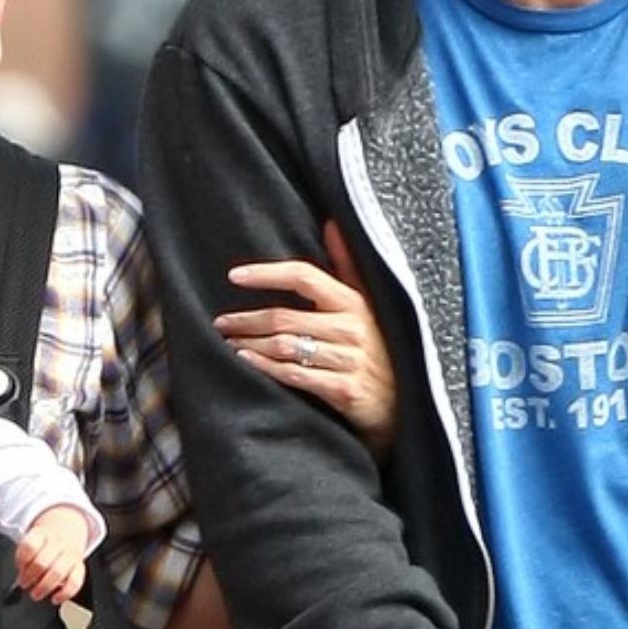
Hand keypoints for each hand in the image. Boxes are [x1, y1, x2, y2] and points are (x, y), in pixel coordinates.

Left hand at [16, 505, 89, 605]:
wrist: (67, 531)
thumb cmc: (44, 544)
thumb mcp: (31, 542)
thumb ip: (24, 558)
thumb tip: (20, 579)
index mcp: (41, 535)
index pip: (30, 546)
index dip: (22, 560)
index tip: (19, 568)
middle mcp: (58, 543)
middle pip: (42, 561)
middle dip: (30, 576)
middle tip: (24, 584)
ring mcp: (70, 555)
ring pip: (58, 572)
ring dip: (44, 586)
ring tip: (36, 594)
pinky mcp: (79, 567)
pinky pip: (75, 582)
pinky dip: (65, 593)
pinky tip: (55, 598)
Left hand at [218, 222, 399, 457]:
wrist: (406, 404)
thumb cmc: (382, 349)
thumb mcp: (371, 305)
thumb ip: (347, 266)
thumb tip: (331, 224)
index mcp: (355, 302)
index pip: (304, 276)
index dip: (266, 274)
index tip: (234, 276)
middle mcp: (352, 328)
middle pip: (285, 317)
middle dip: (246, 319)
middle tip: (221, 321)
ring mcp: (349, 361)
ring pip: (285, 347)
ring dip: (250, 344)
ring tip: (230, 342)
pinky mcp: (344, 391)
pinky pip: (295, 375)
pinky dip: (266, 367)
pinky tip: (247, 362)